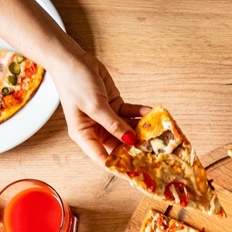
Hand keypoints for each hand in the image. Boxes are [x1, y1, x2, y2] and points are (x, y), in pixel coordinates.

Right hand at [48, 49, 150, 166]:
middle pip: (119, 146)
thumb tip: (130, 140)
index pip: (103, 158)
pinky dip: (141, 114)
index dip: (119, 167)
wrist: (73, 58)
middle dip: (136, 149)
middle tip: (155, 153)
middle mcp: (95, 130)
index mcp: (84, 135)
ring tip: (158, 133)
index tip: (137, 173)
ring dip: (142, 131)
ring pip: (127, 130)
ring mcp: (106, 119)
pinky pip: (130, 114)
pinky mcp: (114, 106)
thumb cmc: (74, 82)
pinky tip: (152, 113)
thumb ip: (114, 124)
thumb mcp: (95, 106)